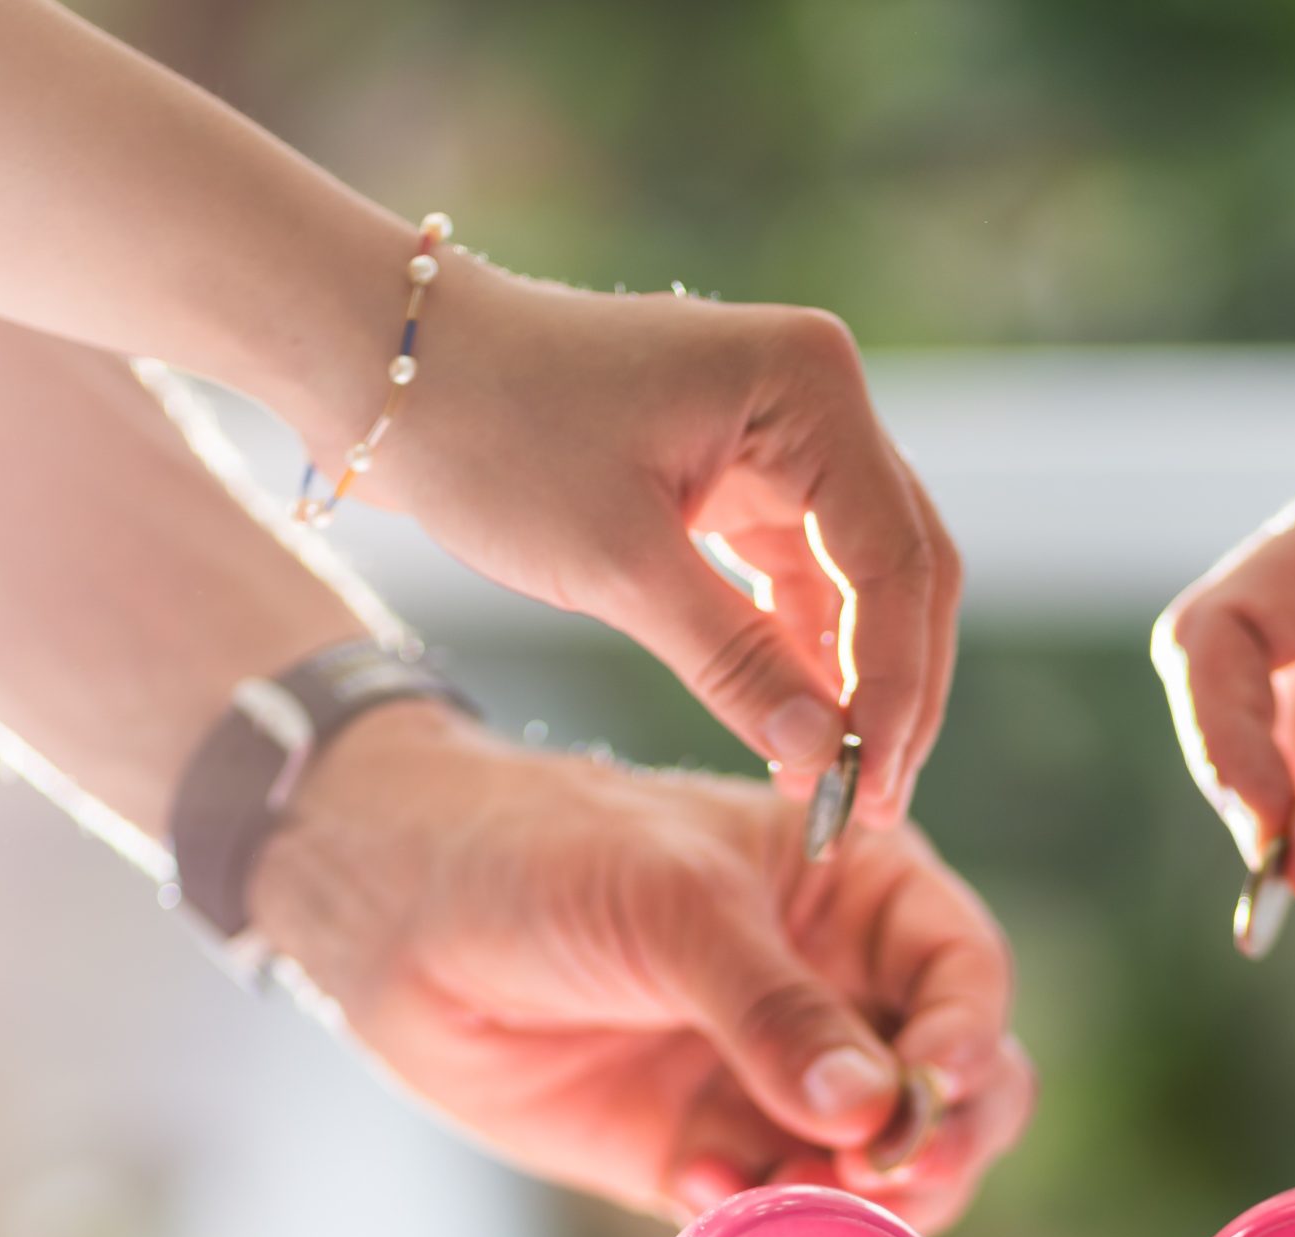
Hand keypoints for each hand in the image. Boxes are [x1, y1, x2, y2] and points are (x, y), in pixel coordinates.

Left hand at [250, 704, 1030, 1230]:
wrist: (393, 917)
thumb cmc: (539, 854)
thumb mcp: (669, 904)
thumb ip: (774, 1007)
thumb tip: (872, 1109)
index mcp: (861, 895)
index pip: (966, 975)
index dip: (966, 1038)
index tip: (929, 1092)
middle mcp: (843, 994)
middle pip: (959, 1092)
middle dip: (938, 1140)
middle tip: (882, 1169)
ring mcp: (782, 1084)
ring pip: (886, 1171)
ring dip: (858, 1197)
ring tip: (792, 1190)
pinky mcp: (715, 1156)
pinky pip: (785, 1213)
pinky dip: (768, 1220)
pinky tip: (704, 1189)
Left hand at [346, 273, 958, 824]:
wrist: (392, 372)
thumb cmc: (493, 434)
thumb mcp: (618, 564)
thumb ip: (735, 661)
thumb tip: (824, 757)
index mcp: (808, 386)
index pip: (894, 560)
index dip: (895, 686)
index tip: (872, 788)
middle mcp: (816, 402)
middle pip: (903, 572)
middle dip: (891, 694)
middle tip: (871, 806)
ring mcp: (785, 441)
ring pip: (861, 589)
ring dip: (850, 687)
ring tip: (829, 791)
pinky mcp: (744, 482)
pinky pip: (805, 586)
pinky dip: (803, 661)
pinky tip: (793, 738)